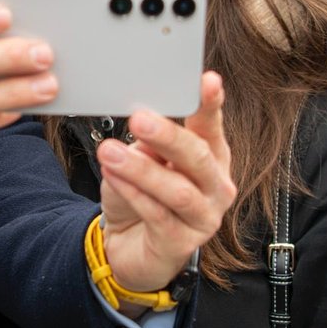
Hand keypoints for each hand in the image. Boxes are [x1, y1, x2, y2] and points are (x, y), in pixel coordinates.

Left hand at [98, 71, 235, 296]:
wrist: (130, 246)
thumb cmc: (142, 197)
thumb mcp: (142, 161)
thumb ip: (148, 145)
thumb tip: (143, 124)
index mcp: (211, 157)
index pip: (212, 127)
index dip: (211, 105)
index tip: (207, 80)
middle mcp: (216, 186)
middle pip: (198, 157)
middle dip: (168, 136)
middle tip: (138, 119)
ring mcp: (204, 218)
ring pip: (178, 190)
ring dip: (141, 169)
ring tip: (109, 151)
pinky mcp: (182, 243)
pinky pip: (157, 215)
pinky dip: (133, 193)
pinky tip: (113, 177)